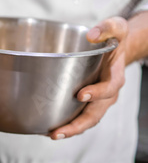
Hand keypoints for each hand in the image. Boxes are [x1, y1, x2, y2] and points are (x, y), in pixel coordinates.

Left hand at [49, 17, 126, 139]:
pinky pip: (77, 116)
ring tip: (51, 135)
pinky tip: (47, 128)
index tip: (81, 94)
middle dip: (77, 125)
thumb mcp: (116, 27)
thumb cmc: (113, 38)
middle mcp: (107, 93)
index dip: (97, 93)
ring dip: (69, 130)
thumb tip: (92, 34)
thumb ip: (106, 28)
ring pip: (85, 120)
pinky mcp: (86, 103)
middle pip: (94, 115)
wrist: (116, 49)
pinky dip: (65, 124)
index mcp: (115, 76)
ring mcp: (97, 101)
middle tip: (58, 132)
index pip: (109, 88)